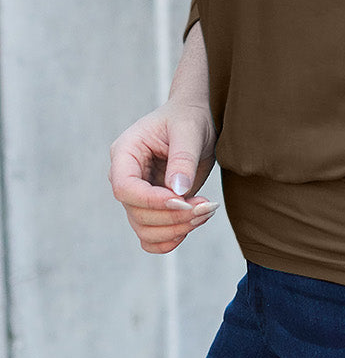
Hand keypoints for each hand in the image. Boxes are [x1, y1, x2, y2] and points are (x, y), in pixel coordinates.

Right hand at [108, 101, 218, 253]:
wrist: (196, 119)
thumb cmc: (189, 118)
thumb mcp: (189, 130)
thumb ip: (183, 159)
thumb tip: (178, 192)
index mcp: (125, 153)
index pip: (125, 188)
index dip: (152, 201)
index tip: (183, 200)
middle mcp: (126, 177)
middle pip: (136, 213)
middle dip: (173, 217)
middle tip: (206, 207)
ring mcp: (138, 195)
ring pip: (144, 229)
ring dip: (176, 229)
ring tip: (206, 211)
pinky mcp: (152, 208)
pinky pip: (151, 237)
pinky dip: (171, 239)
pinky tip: (194, 224)